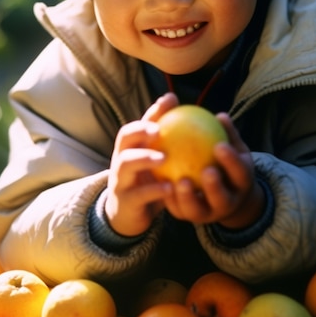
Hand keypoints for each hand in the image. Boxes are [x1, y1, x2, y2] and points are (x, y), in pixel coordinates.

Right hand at [104, 94, 177, 235]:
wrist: (128, 215)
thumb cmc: (147, 181)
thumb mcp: (156, 160)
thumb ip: (170, 141)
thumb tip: (195, 118)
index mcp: (130, 147)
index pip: (139, 121)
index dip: (152, 112)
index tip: (171, 101)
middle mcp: (120, 159)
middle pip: (124, 138)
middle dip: (140, 130)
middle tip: (160, 130)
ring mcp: (120, 180)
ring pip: (125, 164)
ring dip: (144, 158)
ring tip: (164, 158)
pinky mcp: (124, 201)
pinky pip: (138, 194)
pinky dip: (153, 190)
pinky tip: (170, 188)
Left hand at [162, 112, 264, 228]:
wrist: (222, 195)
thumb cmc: (226, 164)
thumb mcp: (232, 149)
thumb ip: (227, 134)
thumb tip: (220, 115)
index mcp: (241, 184)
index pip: (240, 172)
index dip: (231, 161)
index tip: (219, 145)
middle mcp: (227, 203)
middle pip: (222, 198)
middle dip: (215, 186)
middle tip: (205, 170)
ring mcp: (208, 214)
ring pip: (198, 210)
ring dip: (188, 197)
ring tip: (180, 180)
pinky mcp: (188, 217)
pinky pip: (177, 209)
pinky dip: (169, 197)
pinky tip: (160, 180)